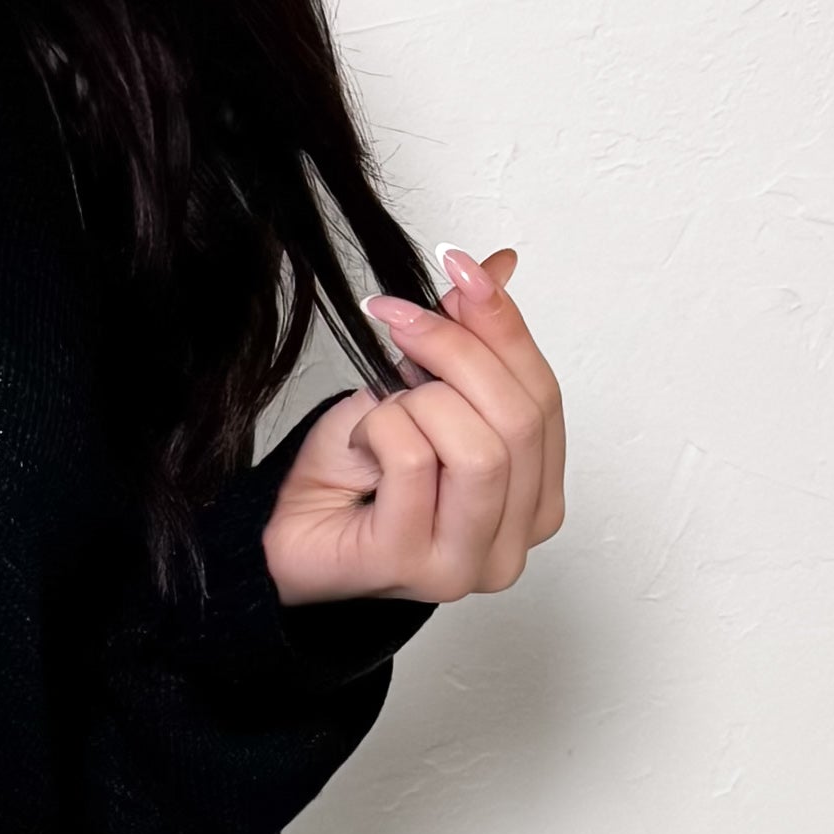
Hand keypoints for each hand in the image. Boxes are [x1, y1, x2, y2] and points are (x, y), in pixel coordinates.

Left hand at [261, 246, 565, 606]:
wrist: (288, 532)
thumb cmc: (355, 473)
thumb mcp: (417, 389)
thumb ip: (468, 339)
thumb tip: (495, 267)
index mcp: (535, 500)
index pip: (546, 400)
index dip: (505, 327)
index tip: (461, 269)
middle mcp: (514, 543)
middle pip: (519, 420)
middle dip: (457, 352)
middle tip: (400, 320)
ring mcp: (467, 564)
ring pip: (478, 449)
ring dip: (419, 403)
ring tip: (381, 412)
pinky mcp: (413, 565)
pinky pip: (415, 463)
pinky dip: (381, 431)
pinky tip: (362, 446)